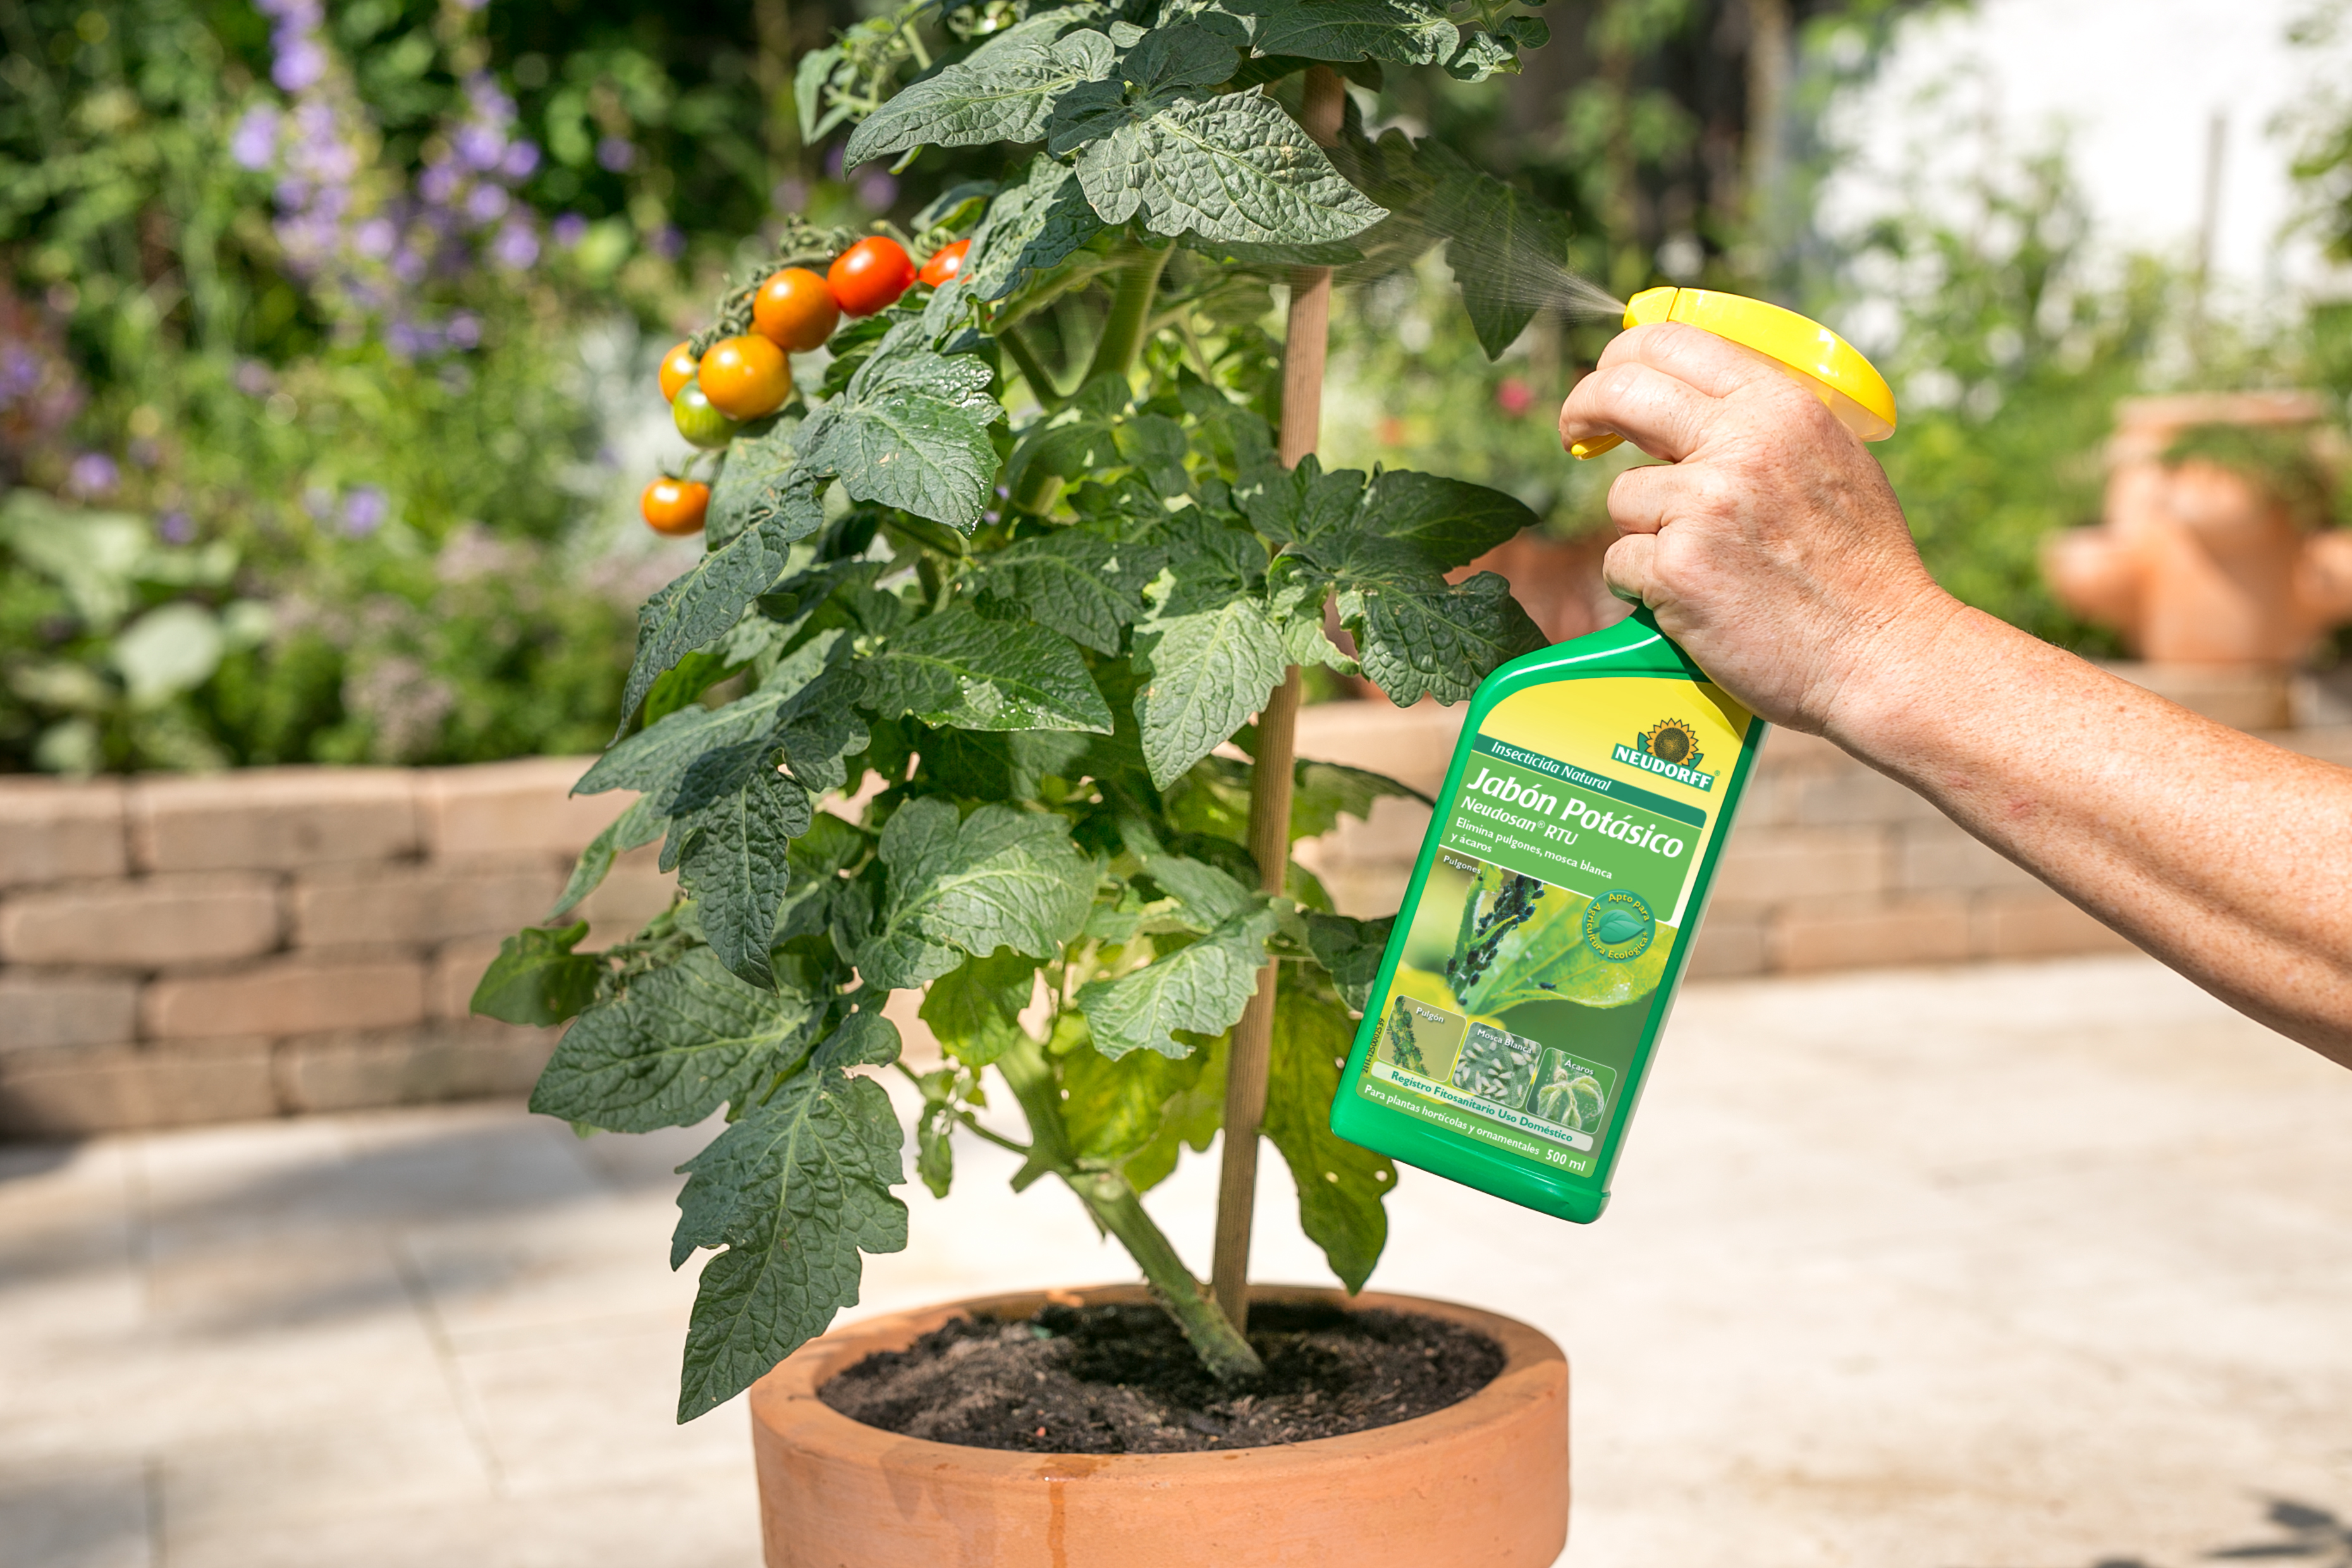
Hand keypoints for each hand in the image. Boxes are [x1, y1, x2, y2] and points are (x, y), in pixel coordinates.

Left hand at [1557, 322, 1961, 734]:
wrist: (1882, 655)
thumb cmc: (1861, 569)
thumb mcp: (1834, 460)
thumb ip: (1768, 423)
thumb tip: (1698, 398)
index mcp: (1780, 406)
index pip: (1673, 341)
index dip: (1622, 357)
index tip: (1609, 384)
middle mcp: (1740, 443)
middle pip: (1620, 390)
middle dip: (1583, 408)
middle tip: (1577, 434)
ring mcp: (1704, 505)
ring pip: (1622, 495)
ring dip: (1645, 530)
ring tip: (1705, 563)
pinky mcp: (1677, 568)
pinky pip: (1622, 561)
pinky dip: (1644, 585)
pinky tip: (1694, 600)